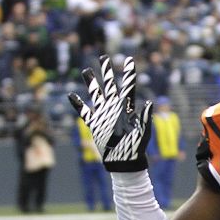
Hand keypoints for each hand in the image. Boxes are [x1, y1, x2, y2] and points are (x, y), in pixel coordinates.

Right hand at [67, 55, 151, 172]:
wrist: (124, 162)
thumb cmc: (136, 149)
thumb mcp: (143, 133)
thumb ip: (145, 118)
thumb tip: (148, 103)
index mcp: (126, 109)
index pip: (128, 87)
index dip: (128, 73)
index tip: (129, 60)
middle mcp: (114, 109)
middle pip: (110, 86)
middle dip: (106, 72)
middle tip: (103, 57)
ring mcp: (104, 116)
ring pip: (96, 95)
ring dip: (91, 83)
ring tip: (86, 71)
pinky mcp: (95, 125)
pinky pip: (84, 112)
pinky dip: (77, 104)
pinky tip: (71, 96)